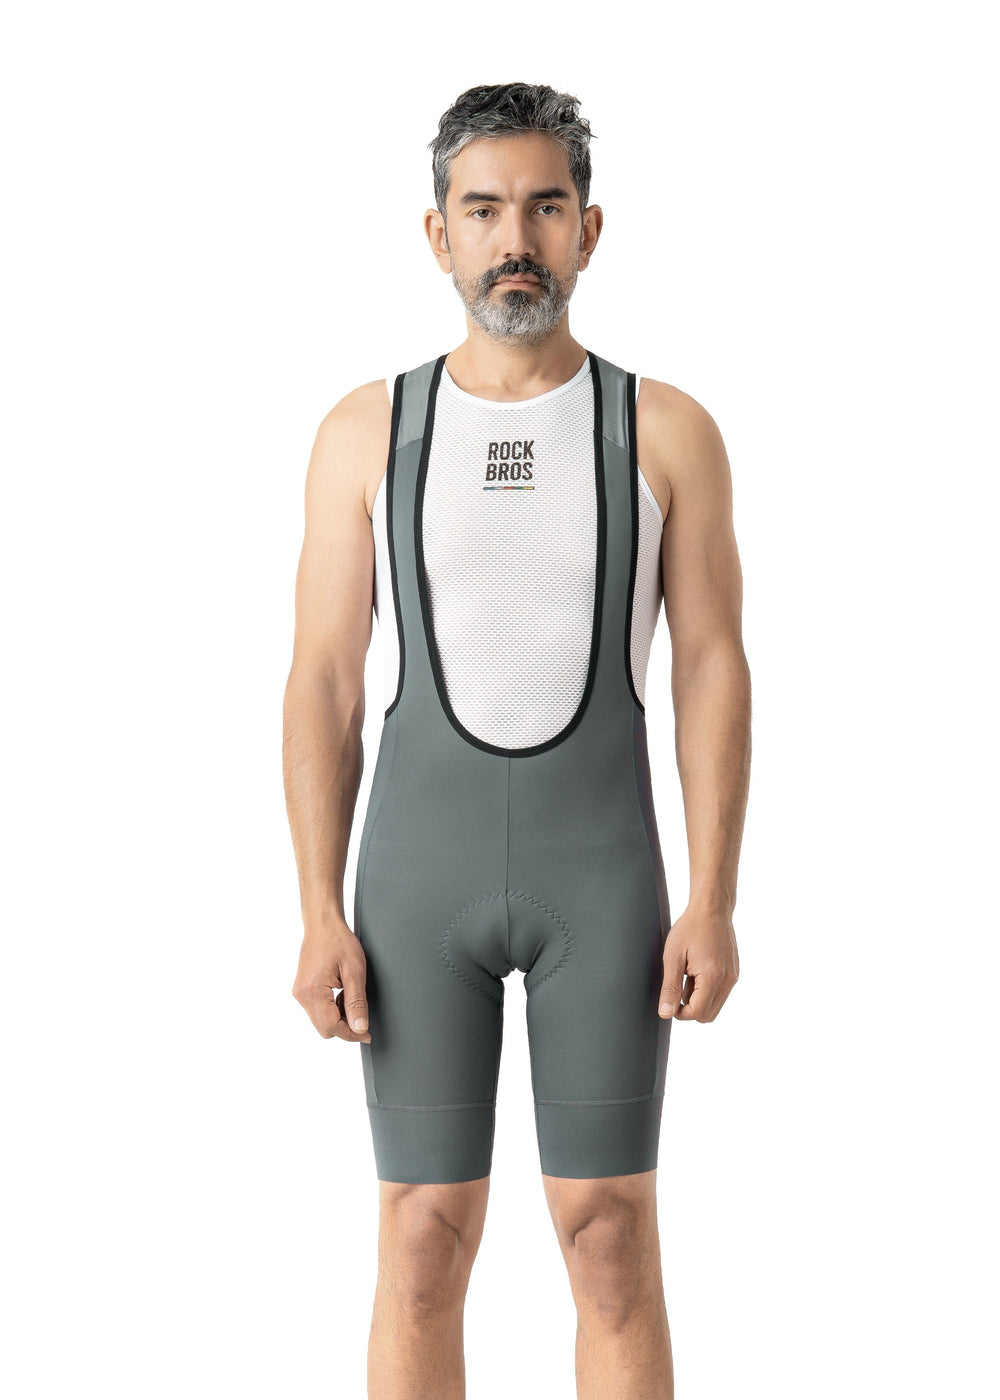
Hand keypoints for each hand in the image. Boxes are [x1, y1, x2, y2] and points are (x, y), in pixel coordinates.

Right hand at [292, 918, 372, 1042]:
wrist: (322, 924)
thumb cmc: (339, 941)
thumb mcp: (354, 971)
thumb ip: (356, 1002)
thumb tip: (360, 1028)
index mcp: (313, 991)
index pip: (332, 1027)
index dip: (352, 1034)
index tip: (367, 1034)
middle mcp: (302, 995)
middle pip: (324, 1028)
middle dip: (345, 1026)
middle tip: (361, 1014)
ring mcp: (300, 993)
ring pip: (321, 1021)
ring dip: (338, 1017)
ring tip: (351, 995)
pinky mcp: (301, 990)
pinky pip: (317, 1010)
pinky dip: (331, 1009)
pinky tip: (342, 993)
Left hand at [658, 904, 738, 1021]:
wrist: (711, 908)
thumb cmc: (690, 928)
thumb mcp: (673, 956)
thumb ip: (670, 987)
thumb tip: (665, 1013)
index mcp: (713, 977)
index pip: (697, 1013)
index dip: (679, 1012)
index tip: (669, 998)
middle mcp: (728, 980)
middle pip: (707, 1016)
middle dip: (689, 1008)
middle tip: (677, 986)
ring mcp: (733, 977)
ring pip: (714, 1007)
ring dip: (698, 1000)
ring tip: (687, 976)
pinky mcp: (733, 973)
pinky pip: (720, 994)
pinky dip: (707, 991)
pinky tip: (696, 972)